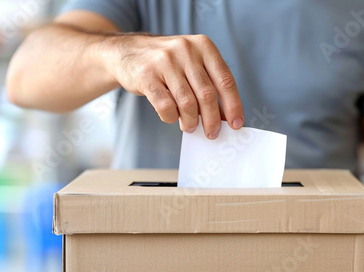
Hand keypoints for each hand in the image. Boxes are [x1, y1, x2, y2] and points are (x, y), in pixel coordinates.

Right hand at [105, 34, 243, 138]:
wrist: (127, 51)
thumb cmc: (167, 63)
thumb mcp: (191, 64)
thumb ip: (208, 85)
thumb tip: (226, 117)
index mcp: (203, 46)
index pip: (225, 80)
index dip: (233, 105)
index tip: (236, 124)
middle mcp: (186, 51)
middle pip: (207, 94)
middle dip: (212, 119)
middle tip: (212, 133)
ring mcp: (165, 61)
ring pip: (187, 102)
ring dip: (191, 121)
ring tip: (190, 127)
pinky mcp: (146, 75)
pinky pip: (165, 105)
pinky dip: (171, 117)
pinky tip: (172, 117)